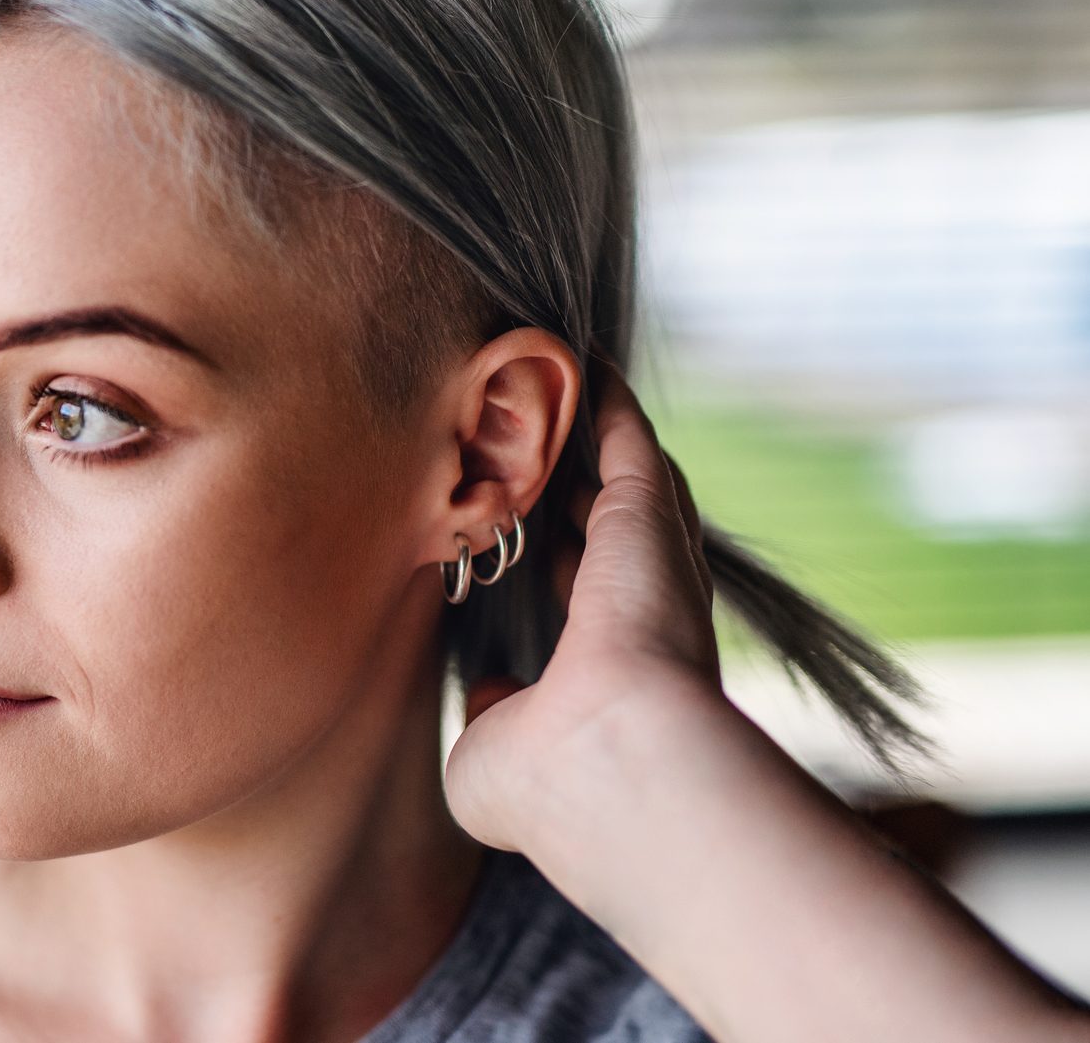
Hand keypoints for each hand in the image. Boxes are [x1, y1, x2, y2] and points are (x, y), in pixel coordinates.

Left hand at [443, 355, 725, 853]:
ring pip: (625, 476)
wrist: (615, 774)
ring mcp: (651, 566)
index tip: (527, 526)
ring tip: (557, 372)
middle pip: (610, 525)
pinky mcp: (651, 521)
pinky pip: (629, 440)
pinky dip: (606, 398)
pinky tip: (579, 355)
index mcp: (607, 671)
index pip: (585, 594)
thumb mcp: (490, 758)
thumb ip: (491, 718)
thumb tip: (494, 697)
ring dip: (592, 427)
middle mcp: (639, 615)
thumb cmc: (549, 786)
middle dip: (577, 479)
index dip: (557, 555)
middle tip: (539, 426)